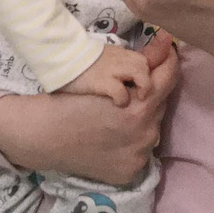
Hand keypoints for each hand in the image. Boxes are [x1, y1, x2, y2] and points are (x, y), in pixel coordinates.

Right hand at [0, 31, 177, 184]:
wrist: (44, 136)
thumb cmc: (71, 99)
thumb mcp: (108, 75)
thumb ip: (145, 61)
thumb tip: (168, 41)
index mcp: (141, 107)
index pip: (169, 78)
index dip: (168, 63)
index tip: (164, 55)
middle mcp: (147, 134)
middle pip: (160, 105)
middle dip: (149, 96)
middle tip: (129, 91)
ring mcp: (140, 155)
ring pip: (152, 128)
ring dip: (142, 119)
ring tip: (118, 115)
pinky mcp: (131, 172)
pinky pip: (142, 151)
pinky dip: (132, 141)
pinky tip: (114, 136)